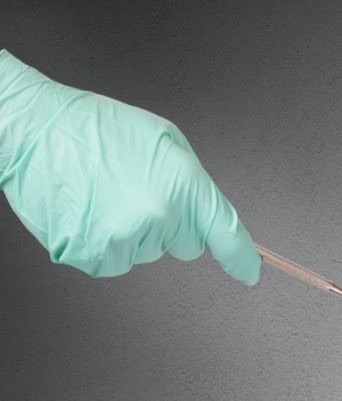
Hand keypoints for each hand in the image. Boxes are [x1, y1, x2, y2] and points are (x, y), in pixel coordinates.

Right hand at [0, 50, 259, 282]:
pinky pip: (118, 262)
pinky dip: (105, 244)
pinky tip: (91, 211)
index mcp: (183, 182)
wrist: (34, 128)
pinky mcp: (98, 254)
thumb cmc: (95, 128)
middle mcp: (160, 213)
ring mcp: (128, 237)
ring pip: (150, 251)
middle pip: (186, 244)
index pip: (226, 231)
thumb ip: (192, 182)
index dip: (241, 257)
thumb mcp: (163, 140)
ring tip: (105, 193)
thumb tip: (209, 216)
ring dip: (133, 230)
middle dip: (170, 223)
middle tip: (133, 189)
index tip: (248, 271)